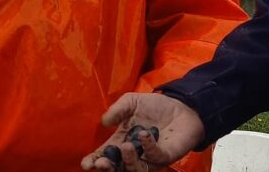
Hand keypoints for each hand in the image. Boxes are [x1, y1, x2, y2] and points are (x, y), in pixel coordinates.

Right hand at [81, 93, 204, 170]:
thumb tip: (104, 122)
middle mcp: (134, 153)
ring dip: (128, 161)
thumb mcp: (132, 101)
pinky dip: (147, 147)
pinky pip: (154, 156)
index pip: (105, 155)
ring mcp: (149, 157)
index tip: (86, 163)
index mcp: (121, 141)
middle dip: (108, 167)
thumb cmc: (155, 106)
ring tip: (125, 147)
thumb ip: (117, 109)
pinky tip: (143, 134)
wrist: (181, 106)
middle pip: (118, 167)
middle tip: (101, 163)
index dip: (94, 160)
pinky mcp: (164, 156)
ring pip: (135, 168)